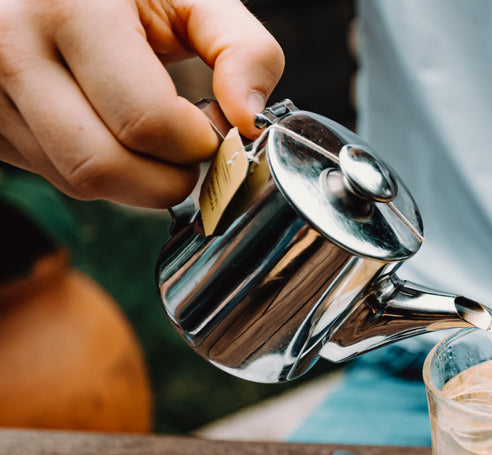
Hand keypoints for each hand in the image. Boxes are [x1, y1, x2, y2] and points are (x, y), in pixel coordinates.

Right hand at [0, 0, 283, 206]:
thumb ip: (242, 49)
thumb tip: (248, 120)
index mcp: (68, 6)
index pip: (146, 122)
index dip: (198, 143)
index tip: (214, 127)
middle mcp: (10, 46)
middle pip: (102, 165)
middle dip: (167, 178)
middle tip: (192, 151)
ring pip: (77, 180)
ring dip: (135, 181)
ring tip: (157, 137)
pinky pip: (54, 175)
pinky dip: (101, 170)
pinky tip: (113, 129)